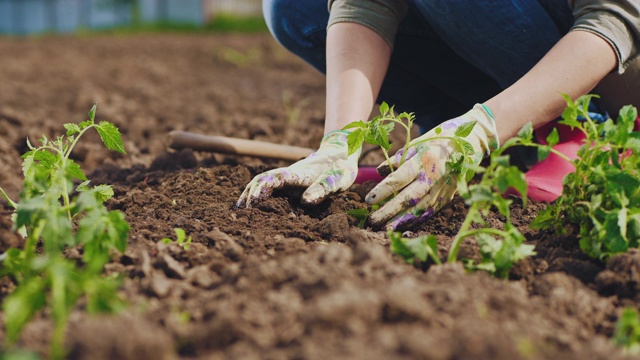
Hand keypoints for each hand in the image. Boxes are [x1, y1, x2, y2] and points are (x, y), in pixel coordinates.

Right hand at [236, 130, 359, 206]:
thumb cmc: (338, 169)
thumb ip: (321, 189)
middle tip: (242, 212)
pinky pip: (266, 185)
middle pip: (262, 180)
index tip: (254, 201)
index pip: (276, 179)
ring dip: (249, 193)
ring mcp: (285, 177)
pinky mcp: (286, 181)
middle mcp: (287, 174)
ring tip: (239, 209)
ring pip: (261, 182)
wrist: (340, 154)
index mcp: (298, 174)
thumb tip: (305, 202)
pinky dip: (254, 193)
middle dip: (250, 194)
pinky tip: (248, 204)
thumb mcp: (335, 180)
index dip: (264, 189)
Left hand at [366, 104, 498, 229]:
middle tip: (372, 221)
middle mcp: (435, 176)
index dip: (384, 190)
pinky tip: (401, 226)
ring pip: (420, 209)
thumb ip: (399, 157)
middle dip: (389, 211)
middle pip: (409, 198)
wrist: (472, 142)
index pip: (401, 178)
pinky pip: (430, 211)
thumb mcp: (418, 141)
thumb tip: (380, 172)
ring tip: (384, 229)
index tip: (369, 200)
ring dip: (401, 221)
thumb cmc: (440, 138)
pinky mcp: (449, 196)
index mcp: (425, 159)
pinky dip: (415, 220)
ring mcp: (443, 188)